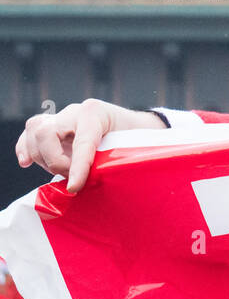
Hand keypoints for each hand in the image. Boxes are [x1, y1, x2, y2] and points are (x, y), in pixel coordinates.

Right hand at [14, 99, 165, 193]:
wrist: (133, 125)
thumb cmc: (134, 137)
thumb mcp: (130, 145)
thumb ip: (112, 159)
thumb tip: (91, 183)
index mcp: (96, 113)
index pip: (82, 142)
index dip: (77, 167)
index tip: (74, 187)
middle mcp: (74, 112)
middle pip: (46, 133)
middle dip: (56, 162)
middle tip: (72, 178)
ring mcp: (61, 117)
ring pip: (34, 133)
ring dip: (43, 159)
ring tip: (63, 172)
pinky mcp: (52, 125)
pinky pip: (29, 134)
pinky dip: (25, 149)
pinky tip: (26, 163)